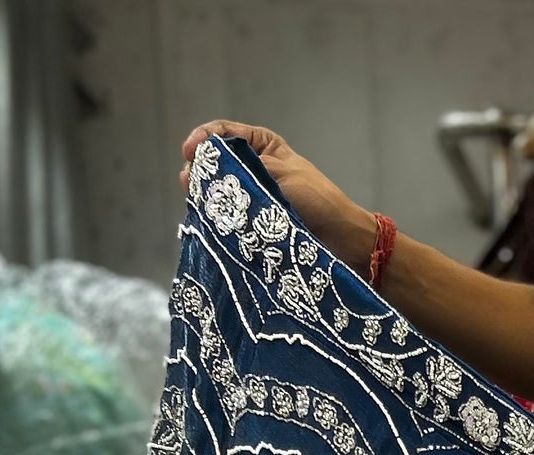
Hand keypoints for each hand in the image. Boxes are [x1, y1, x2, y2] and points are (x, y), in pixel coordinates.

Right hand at [178, 120, 377, 268]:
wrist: (343, 241)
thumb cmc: (319, 201)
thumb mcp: (281, 174)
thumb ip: (246, 167)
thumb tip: (211, 165)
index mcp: (261, 145)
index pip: (222, 133)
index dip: (203, 138)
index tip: (191, 150)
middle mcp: (252, 168)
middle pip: (214, 162)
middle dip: (199, 169)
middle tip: (190, 182)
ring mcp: (250, 196)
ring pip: (217, 190)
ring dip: (205, 194)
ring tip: (197, 200)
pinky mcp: (251, 223)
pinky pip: (227, 215)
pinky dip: (217, 216)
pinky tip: (209, 218)